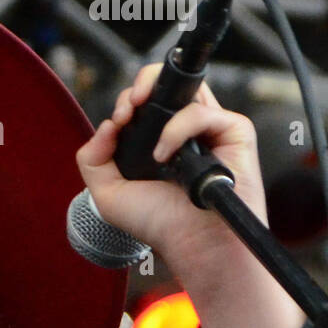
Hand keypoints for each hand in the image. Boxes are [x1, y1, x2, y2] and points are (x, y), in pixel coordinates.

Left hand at [75, 62, 305, 327]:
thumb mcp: (109, 195)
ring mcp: (210, 129)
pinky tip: (165, 156)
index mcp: (159, 140)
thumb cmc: (159, 224)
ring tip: (137, 120)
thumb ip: (93, 159)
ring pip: (188, 87)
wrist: (191, 244)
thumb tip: (107, 125)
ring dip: (155, 94)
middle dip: (141, 84)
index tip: (117, 121)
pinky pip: (201, 112)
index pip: (145, 102)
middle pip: (167, 83)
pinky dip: (177, 129)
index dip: (128, 101)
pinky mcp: (233, 131)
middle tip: (128, 106)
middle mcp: (186, 130)